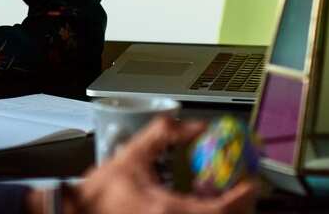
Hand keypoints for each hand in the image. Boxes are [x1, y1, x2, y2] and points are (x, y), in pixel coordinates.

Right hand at [64, 117, 256, 213]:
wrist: (77, 212)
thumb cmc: (101, 190)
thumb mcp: (131, 155)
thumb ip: (161, 135)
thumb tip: (193, 124)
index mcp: (167, 209)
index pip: (218, 210)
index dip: (240, 197)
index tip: (251, 182)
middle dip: (239, 207)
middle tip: (244, 189)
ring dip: (222, 211)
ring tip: (226, 196)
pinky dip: (204, 213)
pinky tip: (201, 203)